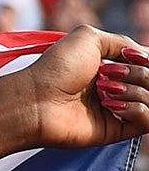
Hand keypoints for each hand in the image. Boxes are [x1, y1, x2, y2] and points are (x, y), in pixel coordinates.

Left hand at [19, 25, 148, 149]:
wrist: (33, 100)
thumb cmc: (55, 68)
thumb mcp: (89, 39)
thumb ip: (122, 42)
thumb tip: (144, 54)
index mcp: (114, 68)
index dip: (146, 60)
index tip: (129, 56)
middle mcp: (119, 88)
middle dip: (139, 73)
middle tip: (108, 74)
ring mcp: (118, 110)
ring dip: (137, 90)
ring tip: (105, 91)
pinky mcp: (115, 131)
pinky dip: (138, 109)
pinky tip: (113, 106)